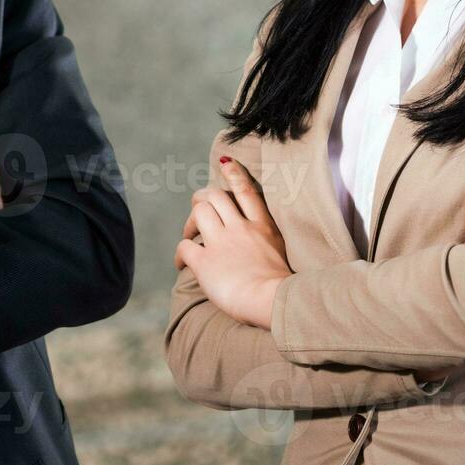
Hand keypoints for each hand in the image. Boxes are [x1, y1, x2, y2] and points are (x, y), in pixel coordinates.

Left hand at [173, 157, 291, 329]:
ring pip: (198, 212)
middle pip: (215, 196)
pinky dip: (180, 254)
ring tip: (190, 235)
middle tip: (199, 211)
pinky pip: (184, 247)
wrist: (276, 302)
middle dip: (203, 198)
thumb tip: (261, 249)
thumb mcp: (282, 255)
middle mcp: (241, 229)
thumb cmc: (284, 287)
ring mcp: (222, 243)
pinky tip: (182, 264)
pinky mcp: (205, 262)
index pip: (245, 191)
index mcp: (262, 227)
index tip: (225, 161)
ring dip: (190, 223)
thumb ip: (268, 244)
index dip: (234, 173)